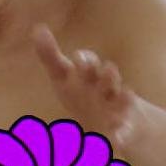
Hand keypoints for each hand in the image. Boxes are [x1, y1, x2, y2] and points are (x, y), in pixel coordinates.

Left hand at [31, 24, 145, 150]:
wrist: (113, 118)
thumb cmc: (82, 91)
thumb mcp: (63, 76)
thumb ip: (50, 54)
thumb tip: (37, 28)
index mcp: (90, 74)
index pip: (88, 63)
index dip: (85, 61)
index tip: (78, 58)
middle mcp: (105, 87)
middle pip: (108, 78)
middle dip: (107, 74)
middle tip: (108, 68)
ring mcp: (115, 106)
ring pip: (121, 99)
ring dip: (124, 97)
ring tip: (128, 92)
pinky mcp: (122, 126)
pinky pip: (124, 130)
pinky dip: (122, 133)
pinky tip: (118, 138)